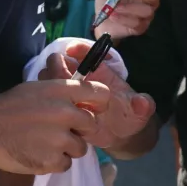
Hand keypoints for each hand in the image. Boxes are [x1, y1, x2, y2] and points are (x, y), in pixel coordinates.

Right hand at [0, 79, 110, 174]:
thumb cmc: (7, 106)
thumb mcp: (36, 89)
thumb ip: (61, 93)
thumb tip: (82, 100)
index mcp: (60, 90)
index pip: (99, 94)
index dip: (99, 103)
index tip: (93, 109)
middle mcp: (65, 113)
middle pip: (91, 125)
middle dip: (79, 130)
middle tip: (60, 131)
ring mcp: (59, 138)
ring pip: (80, 148)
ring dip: (66, 148)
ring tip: (43, 142)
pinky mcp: (52, 160)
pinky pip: (65, 164)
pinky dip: (53, 162)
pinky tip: (36, 152)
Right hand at [38, 42, 155, 147]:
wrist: (116, 136)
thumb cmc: (127, 116)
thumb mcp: (137, 112)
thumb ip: (142, 106)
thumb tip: (143, 102)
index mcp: (97, 73)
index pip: (83, 52)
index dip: (78, 49)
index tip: (71, 51)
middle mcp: (77, 78)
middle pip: (57, 62)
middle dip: (57, 68)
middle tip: (65, 81)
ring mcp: (64, 93)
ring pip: (46, 80)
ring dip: (50, 88)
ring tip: (64, 104)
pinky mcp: (55, 108)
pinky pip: (43, 102)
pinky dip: (46, 106)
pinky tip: (61, 119)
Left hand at [93, 0, 159, 40]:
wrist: (101, 21)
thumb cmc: (108, 1)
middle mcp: (149, 1)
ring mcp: (146, 15)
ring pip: (147, 11)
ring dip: (129, 7)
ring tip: (115, 7)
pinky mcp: (141, 27)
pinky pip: (137, 23)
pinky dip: (123, 19)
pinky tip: (113, 15)